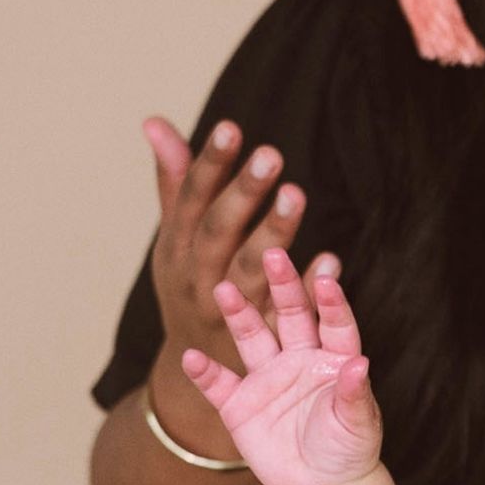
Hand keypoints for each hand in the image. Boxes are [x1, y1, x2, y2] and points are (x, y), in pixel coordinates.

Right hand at [144, 116, 339, 379]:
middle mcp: (198, 276)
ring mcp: (227, 309)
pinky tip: (330, 259)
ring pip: (249, 271)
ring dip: (272, 233)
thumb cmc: (190, 281)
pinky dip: (307, 288)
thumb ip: (175, 180)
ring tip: (295, 195)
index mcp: (177, 246)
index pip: (191, 199)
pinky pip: (284, 312)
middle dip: (243, 193)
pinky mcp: (259, 338)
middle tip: (271, 155)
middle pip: (219, 232)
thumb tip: (155, 121)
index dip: (209, 164)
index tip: (231, 127)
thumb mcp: (175, 235)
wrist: (194, 363)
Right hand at [181, 249, 383, 484]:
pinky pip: (218, 385)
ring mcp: (266, 379)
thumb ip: (356, 394)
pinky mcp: (239, 405)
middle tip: (272, 253)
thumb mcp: (359, 424)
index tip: (326, 279)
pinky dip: (204, 372)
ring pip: (250, 337)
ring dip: (238, 313)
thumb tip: (360, 363)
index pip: (333, 323)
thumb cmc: (348, 449)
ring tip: (222, 288)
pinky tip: (190, 357)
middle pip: (289, 315)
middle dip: (281, 285)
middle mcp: (298, 358)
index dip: (330, 302)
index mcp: (333, 358)